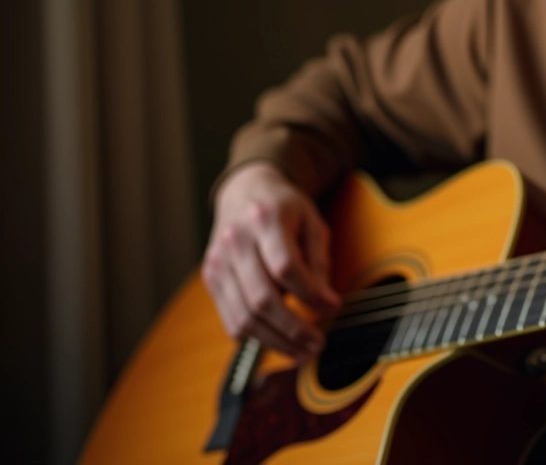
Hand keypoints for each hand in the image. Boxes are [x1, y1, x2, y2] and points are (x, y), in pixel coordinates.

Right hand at [202, 162, 340, 359]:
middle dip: (294, 328)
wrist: (244, 192)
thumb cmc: (285, 210)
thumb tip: (327, 304)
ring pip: (244, 316)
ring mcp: (218, 261)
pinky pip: (231, 319)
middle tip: (318, 343)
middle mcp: (235, 240)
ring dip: (276, 342)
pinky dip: (255, 337)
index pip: (285, 267)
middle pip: (262, 298)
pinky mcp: (211, 279)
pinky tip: (278, 341)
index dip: (311, 295)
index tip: (334, 308)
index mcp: (265, 219)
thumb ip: (319, 263)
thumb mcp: (312, 223)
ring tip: (302, 353)